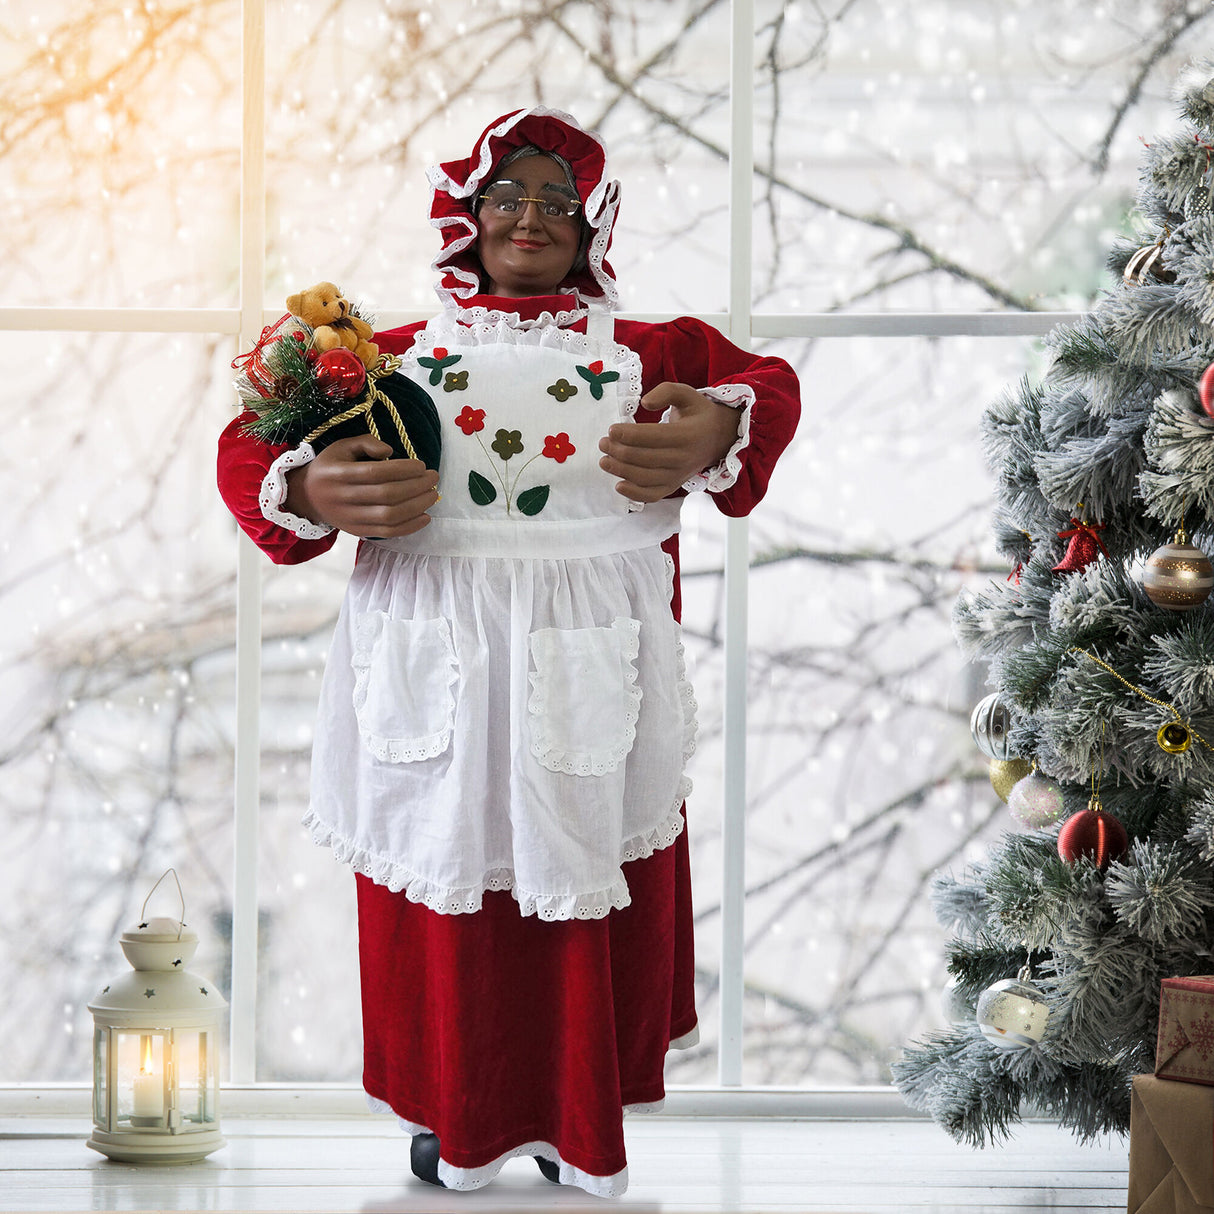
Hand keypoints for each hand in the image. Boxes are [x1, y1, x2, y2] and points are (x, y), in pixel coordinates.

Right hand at [284, 434, 439, 537]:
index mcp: (339, 474)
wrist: (307, 497)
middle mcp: (343, 497)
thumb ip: (365, 443)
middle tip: (434, 478)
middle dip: (416, 486)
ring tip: (433, 495)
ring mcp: (351, 518)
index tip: (421, 465)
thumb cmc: (330, 467)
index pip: (375, 473)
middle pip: (386, 495)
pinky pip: (387, 533)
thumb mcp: (342, 447)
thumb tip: (390, 451)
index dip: (402, 469)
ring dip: (417, 506)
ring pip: (389, 516)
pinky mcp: (358, 531)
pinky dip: (410, 527)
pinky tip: (425, 517)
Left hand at [597, 382, 740, 502]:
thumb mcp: (686, 394)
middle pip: (645, 458)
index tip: (611, 430)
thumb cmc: (697, 414)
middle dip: (619, 452)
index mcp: (687, 435)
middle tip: (603, 443)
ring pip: (645, 478)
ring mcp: (679, 475)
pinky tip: (619, 485)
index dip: (628, 435)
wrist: (718, 438)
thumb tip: (645, 403)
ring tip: (604, 461)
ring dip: (621, 471)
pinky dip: (635, 494)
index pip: (653, 437)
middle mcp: (683, 458)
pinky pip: (653, 495)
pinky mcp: (674, 485)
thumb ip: (666, 391)